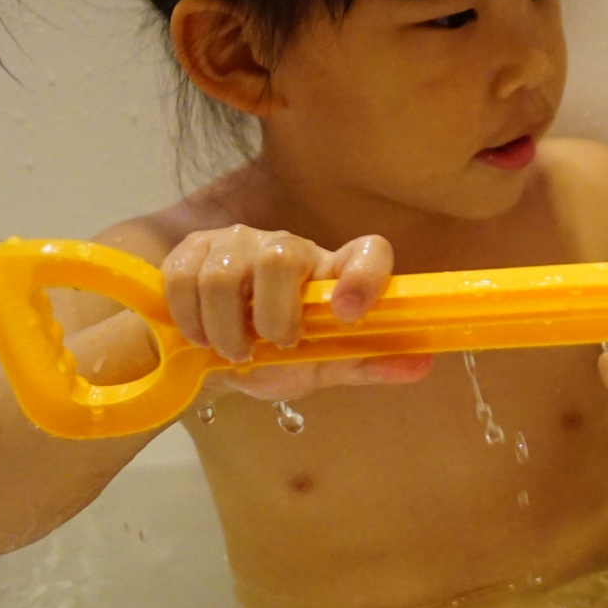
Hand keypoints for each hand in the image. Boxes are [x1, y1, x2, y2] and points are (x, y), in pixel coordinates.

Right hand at [161, 226, 429, 401]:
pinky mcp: (194, 248)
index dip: (364, 275)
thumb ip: (367, 363)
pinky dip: (190, 317)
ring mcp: (238, 242)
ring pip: (226, 274)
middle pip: (280, 257)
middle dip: (272, 314)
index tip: (349, 313)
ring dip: (226, 326)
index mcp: (332, 272)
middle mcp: (289, 247)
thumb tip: (423, 364)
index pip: (367, 251)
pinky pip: (184, 276)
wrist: (210, 353)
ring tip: (233, 351)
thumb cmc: (276, 354)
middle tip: (268, 347)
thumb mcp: (322, 365)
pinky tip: (199, 337)